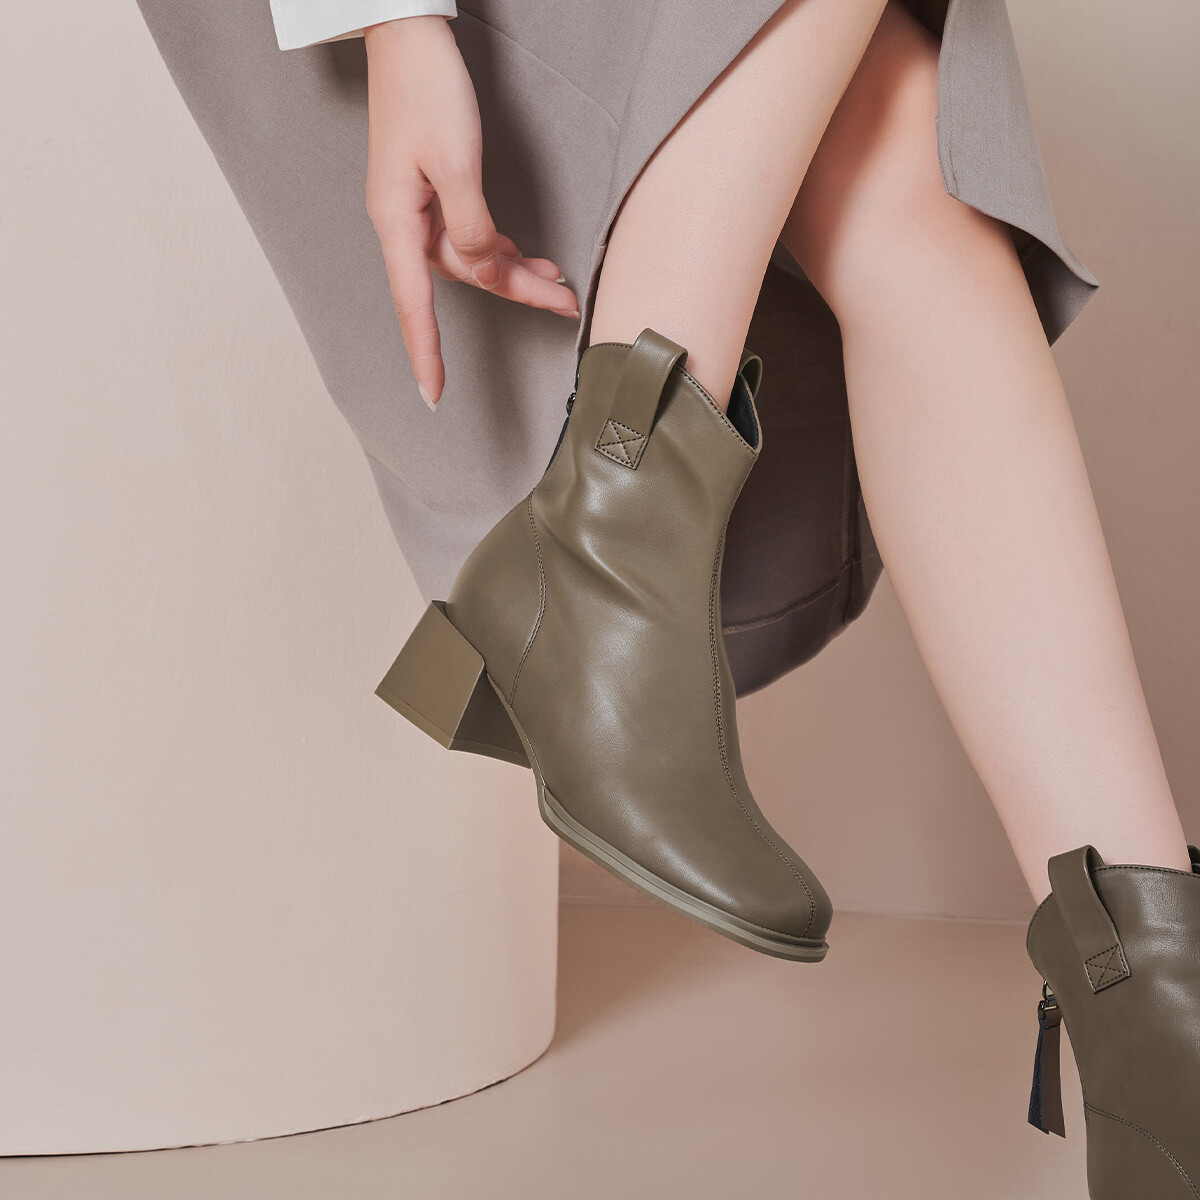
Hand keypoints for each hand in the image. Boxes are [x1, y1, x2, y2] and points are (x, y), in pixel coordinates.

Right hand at [364, 16, 578, 409]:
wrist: (409, 36)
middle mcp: (405, 224)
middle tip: (565, 305)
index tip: (434, 394)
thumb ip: (471, 225)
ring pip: (473, 258)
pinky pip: (472, 236)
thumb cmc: (425, 90)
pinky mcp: (436, 193)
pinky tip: (532, 258)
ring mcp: (419, 209)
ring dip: (516, 272)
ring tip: (560, 283)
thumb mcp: (454, 161)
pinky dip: (504, 249)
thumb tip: (484, 269)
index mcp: (397, 221)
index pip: (413, 305)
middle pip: (462, 279)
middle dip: (514, 293)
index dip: (426, 353)